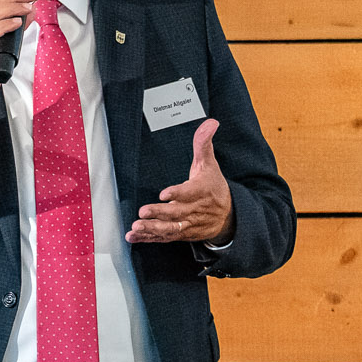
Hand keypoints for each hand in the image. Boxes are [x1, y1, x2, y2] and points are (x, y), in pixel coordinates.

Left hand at [129, 119, 234, 243]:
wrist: (228, 217)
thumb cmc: (214, 187)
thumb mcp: (210, 164)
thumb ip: (204, 144)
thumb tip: (210, 123)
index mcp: (201, 191)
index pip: (190, 192)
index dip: (177, 193)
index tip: (164, 194)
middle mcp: (194, 210)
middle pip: (176, 213)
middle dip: (159, 214)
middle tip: (142, 212)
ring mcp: (187, 224)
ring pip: (170, 229)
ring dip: (152, 229)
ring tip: (137, 227)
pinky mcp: (181, 234)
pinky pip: (164, 238)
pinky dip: (148, 238)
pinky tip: (133, 237)